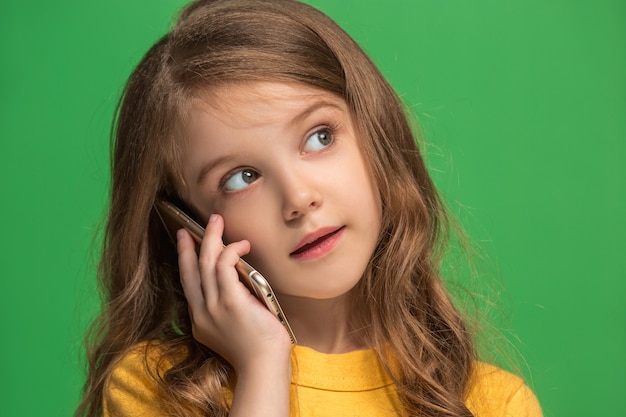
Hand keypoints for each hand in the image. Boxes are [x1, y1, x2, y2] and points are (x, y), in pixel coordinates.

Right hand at [176, 214, 291, 371]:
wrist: (263, 367)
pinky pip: (224, 267)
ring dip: (211, 238)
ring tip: (217, 222)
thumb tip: (235, 280)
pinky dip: (231, 251)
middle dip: (190, 244)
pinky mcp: (230, 301)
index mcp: (200, 319)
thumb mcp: (232, 327)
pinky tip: (240, 244)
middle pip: (190, 269)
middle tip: (192, 226)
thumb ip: (227, 306)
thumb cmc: (257, 350)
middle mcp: (202, 312)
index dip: (184, 259)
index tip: (184, 242)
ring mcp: (214, 307)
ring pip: (206, 263)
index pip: (188, 283)